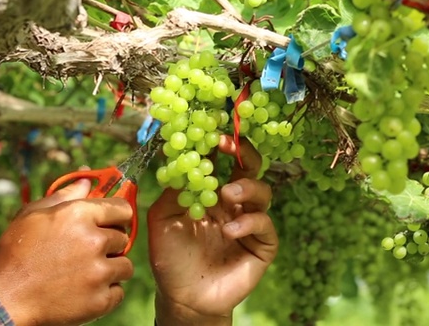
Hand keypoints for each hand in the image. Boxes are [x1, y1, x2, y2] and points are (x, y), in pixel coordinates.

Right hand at [0, 174, 133, 325]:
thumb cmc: (15, 254)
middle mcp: (94, 240)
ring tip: (87, 273)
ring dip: (111, 269)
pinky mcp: (100, 300)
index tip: (113, 222)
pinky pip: (119, 292)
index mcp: (79, 214)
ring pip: (125, 266)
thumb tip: (86, 182)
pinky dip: (106, 293)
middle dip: (110, 244)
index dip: (118, 215)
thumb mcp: (32, 215)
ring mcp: (99, 272)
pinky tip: (86, 291)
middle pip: (123, 237)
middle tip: (88, 252)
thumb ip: (64, 196)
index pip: (123, 208)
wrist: (2, 299)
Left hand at [148, 136, 277, 325]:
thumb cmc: (171, 256)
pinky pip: (265, 226)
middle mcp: (234, 203)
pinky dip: (250, 222)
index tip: (212, 132)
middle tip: (229, 147)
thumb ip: (173, 189)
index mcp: (212, 192)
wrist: (182, 296)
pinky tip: (229, 230)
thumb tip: (179, 156)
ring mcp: (249, 223)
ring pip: (262, 193)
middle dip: (243, 153)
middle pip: (250, 168)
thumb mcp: (162, 218)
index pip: (223, 161)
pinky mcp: (261, 245)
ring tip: (227, 194)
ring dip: (247, 187)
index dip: (220, 144)